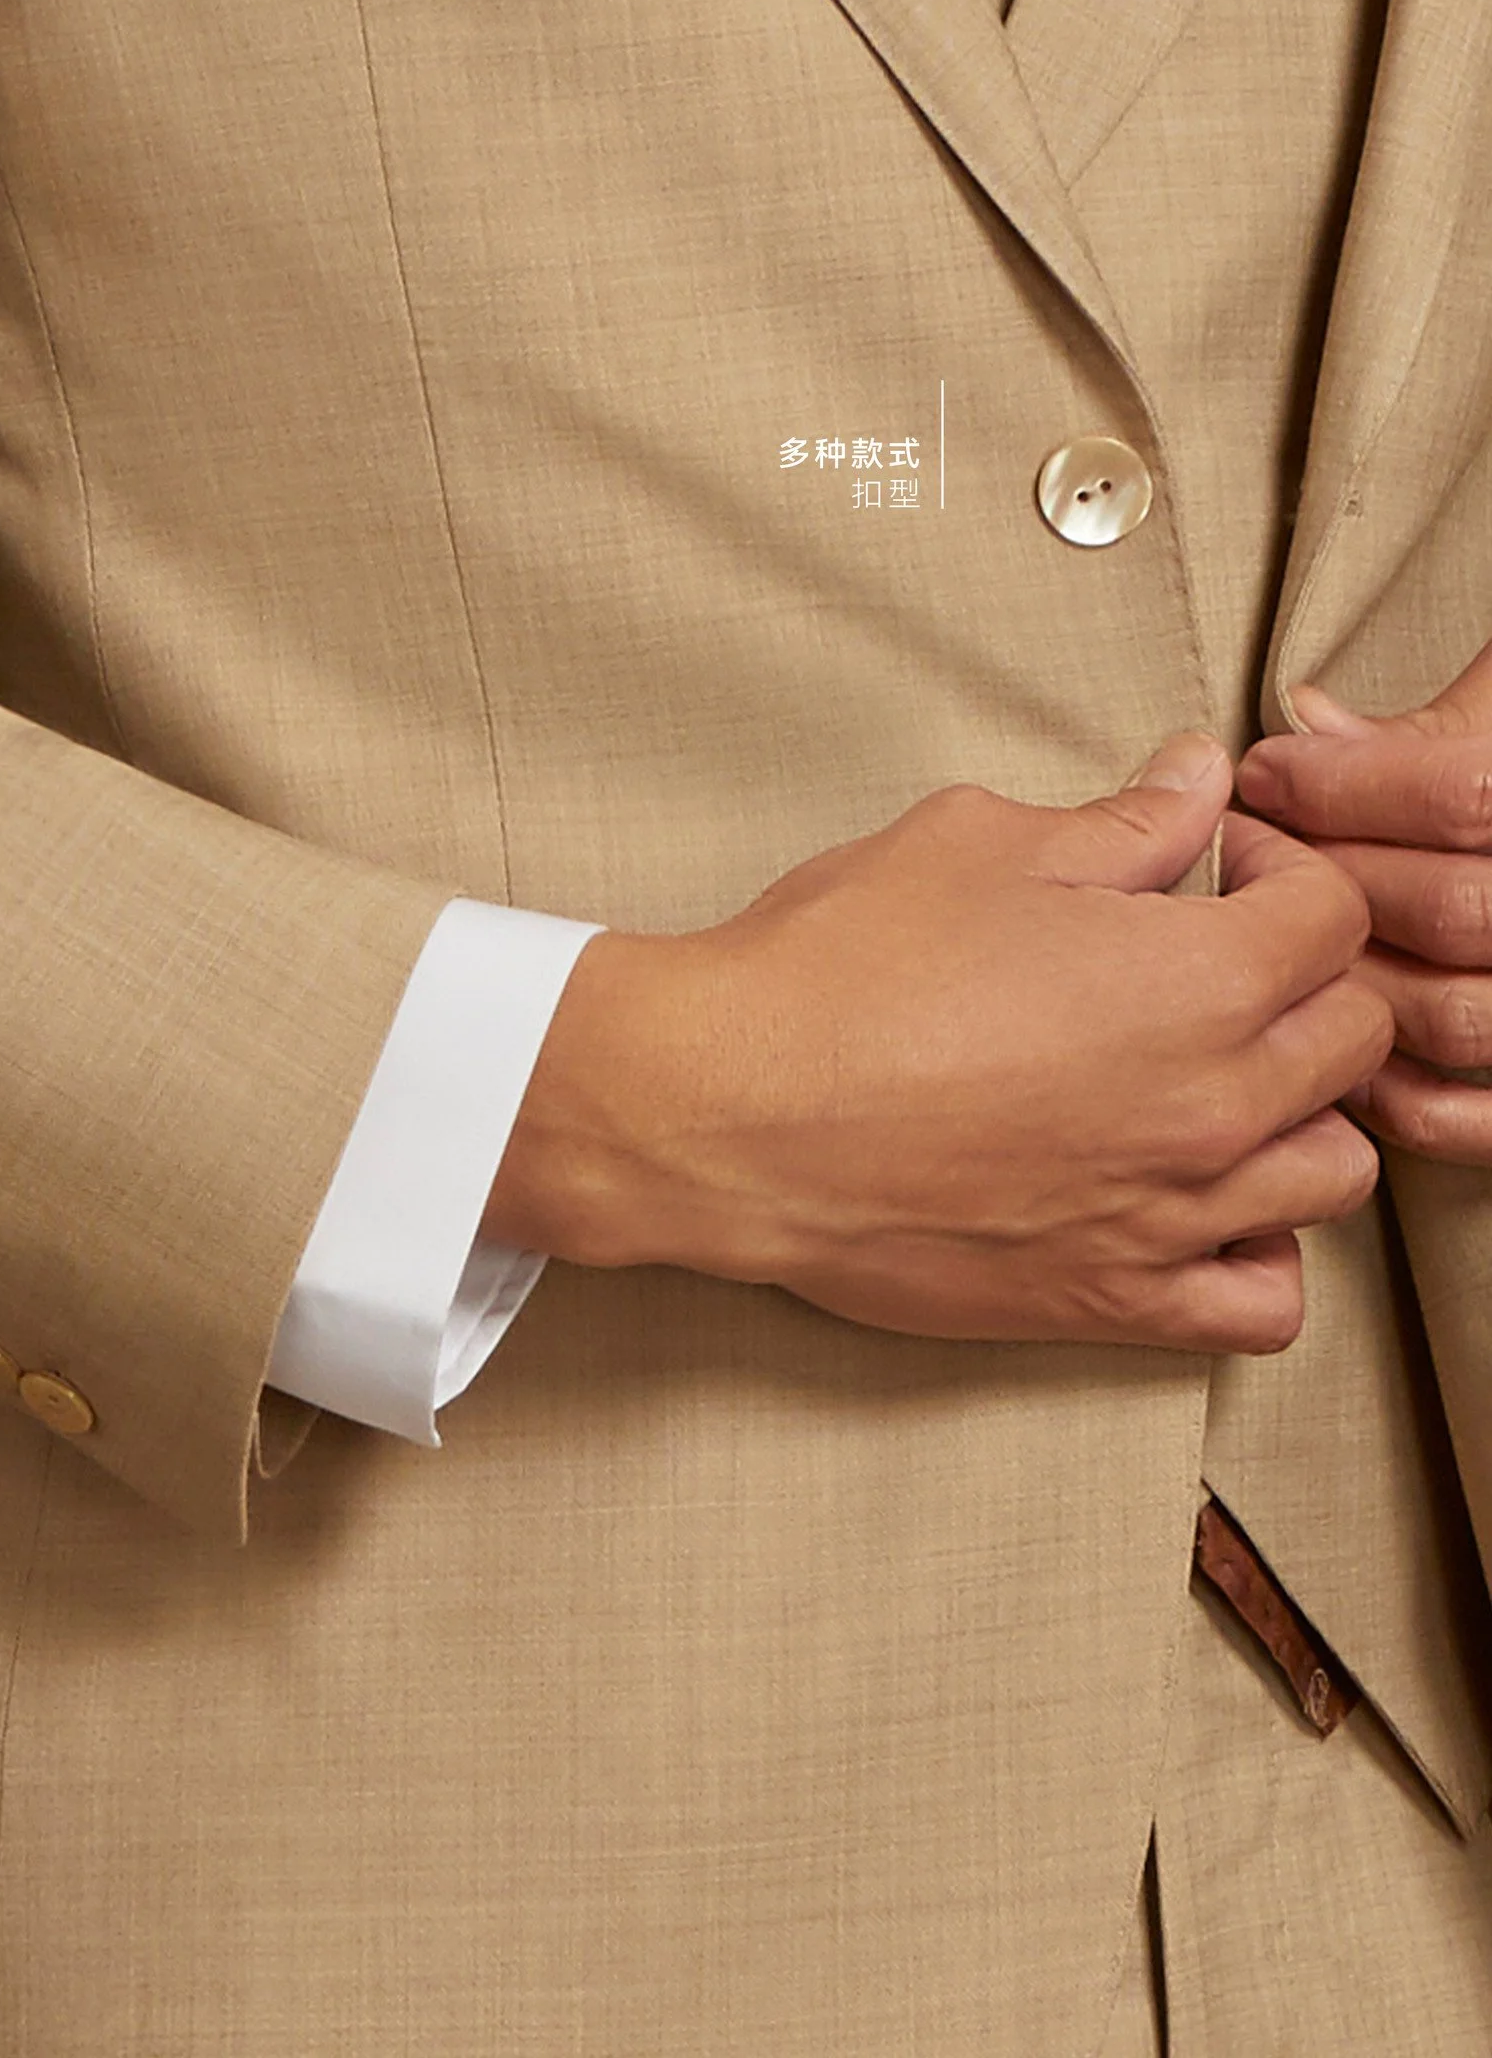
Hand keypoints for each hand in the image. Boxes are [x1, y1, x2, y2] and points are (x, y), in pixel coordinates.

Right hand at [481, 733, 1390, 1355]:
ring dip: (1296, 1113)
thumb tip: (1198, 782)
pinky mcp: (1113, 1300)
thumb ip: (1121, 823)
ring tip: (1211, 1078)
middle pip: (1357, 1038)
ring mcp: (1172, 1215)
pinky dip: (1258, 1250)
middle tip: (1211, 954)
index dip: (1282, 867)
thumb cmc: (836, 970)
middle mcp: (1213, 1106)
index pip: (1334, 913)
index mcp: (1198, 978)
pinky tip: (1196, 1198)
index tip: (1221, 864)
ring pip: (1335, 1172)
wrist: (726, 1114)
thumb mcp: (977, 846)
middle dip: (1303, 978)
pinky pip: (1266, 1302)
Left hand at [1235, 638, 1491, 1165]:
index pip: (1469, 796)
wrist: (1490, 888)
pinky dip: (1387, 1092)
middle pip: (1450, 907)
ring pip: (1450, 1014)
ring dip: (1346, 978)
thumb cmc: (1480, 809)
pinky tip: (1333, 1035)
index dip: (1352, 782)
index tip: (1264, 771)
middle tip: (1254, 854)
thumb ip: (1416, 735)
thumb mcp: (1482, 746)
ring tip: (1277, 946)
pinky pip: (1459, 1119)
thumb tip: (1308, 717)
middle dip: (1333, 878)